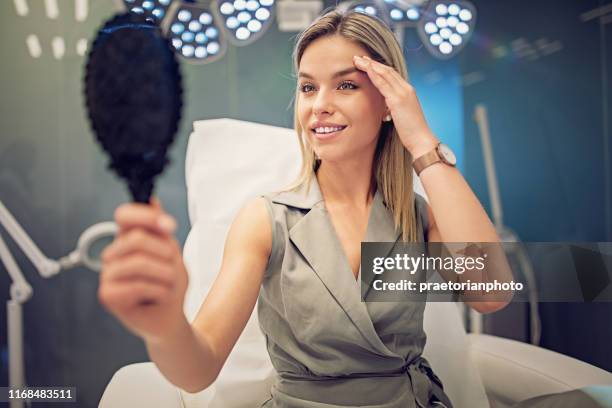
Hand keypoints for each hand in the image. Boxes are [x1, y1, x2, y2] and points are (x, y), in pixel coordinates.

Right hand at [98, 197, 188, 343]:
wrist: (170, 318)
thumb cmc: (169, 285)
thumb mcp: (172, 252)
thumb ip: (160, 229)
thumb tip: (152, 199)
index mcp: (127, 239)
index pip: (124, 215)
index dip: (145, 216)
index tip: (169, 226)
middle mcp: (113, 254)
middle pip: (136, 238)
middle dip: (164, 254)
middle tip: (173, 268)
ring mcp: (107, 275)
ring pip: (139, 263)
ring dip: (165, 275)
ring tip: (167, 285)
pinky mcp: (107, 295)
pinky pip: (138, 285)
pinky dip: (159, 292)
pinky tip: (160, 297)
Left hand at [353, 55, 438, 158]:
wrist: (421, 139)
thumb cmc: (411, 131)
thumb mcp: (402, 115)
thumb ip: (394, 107)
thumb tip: (386, 108)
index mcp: (408, 92)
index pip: (392, 75)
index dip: (379, 67)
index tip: (367, 63)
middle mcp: (406, 89)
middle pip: (387, 70)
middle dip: (372, 63)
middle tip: (359, 58)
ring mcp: (403, 93)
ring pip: (385, 74)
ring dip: (370, 65)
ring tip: (358, 60)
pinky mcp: (398, 100)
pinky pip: (384, 84)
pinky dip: (374, 75)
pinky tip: (366, 70)